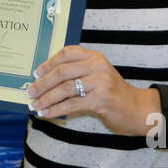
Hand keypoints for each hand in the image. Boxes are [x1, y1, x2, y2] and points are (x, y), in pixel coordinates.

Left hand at [26, 46, 158, 135]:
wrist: (138, 109)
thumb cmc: (112, 94)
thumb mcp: (97, 76)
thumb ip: (77, 73)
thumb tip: (45, 80)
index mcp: (95, 56)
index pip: (67, 53)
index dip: (48, 62)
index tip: (35, 73)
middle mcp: (98, 66)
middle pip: (62, 71)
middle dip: (43, 83)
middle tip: (30, 92)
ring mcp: (100, 82)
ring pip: (65, 89)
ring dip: (46, 98)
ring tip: (34, 105)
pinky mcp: (101, 99)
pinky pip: (71, 104)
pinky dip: (55, 110)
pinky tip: (46, 114)